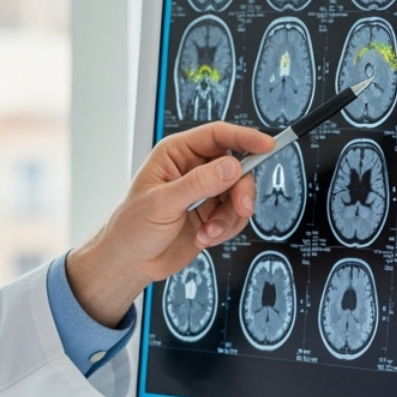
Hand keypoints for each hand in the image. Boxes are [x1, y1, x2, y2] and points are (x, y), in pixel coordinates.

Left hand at [66, 121, 273, 326]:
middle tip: (241, 208)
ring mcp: (204, 193)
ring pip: (239, 194)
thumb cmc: (132, 226)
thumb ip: (198, 184)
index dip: (243, 137)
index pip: (216, 135)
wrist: (131, 261)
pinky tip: (204, 237)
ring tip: (207, 232)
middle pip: (237, 166)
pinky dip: (224, 230)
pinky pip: (235, 217)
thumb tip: (231, 166)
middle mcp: (192, 170)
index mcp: (175, 154)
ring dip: (228, 217)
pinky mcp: (211, 215)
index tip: (266, 145)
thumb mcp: (163, 202)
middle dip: (241, 190)